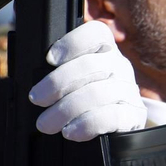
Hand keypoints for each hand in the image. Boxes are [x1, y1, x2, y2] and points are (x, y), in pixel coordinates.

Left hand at [29, 24, 146, 141]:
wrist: (113, 130)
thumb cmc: (83, 102)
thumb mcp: (72, 82)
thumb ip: (57, 74)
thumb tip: (31, 82)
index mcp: (104, 51)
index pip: (96, 33)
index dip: (72, 43)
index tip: (49, 59)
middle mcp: (119, 66)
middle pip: (90, 65)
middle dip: (57, 83)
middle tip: (37, 98)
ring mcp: (129, 91)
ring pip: (98, 93)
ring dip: (66, 109)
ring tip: (46, 123)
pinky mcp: (134, 116)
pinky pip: (111, 116)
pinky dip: (86, 124)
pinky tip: (71, 131)